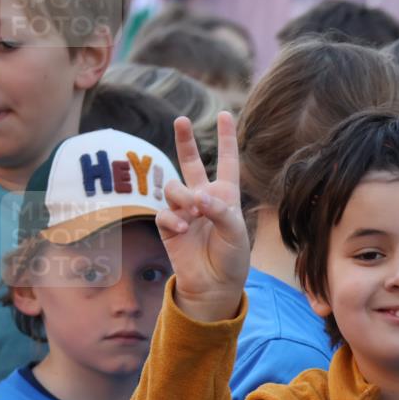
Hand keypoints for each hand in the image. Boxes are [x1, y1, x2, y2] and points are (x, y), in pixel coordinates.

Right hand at [156, 112, 249, 321]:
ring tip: (192, 214)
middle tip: (180, 119)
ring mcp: (184, 211)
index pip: (226, 161)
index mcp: (226, 195)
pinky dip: (172, 219)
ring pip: (173, 188)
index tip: (224, 113)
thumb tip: (197, 196)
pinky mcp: (168, 226)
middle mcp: (204, 198)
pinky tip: (181, 229)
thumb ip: (219, 210)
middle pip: (190, 162)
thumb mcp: (235, 232)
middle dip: (184, 140)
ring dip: (181, 197)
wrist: (214, 285)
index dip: (226, 138)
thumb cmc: (232, 258)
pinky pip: (163, 212)